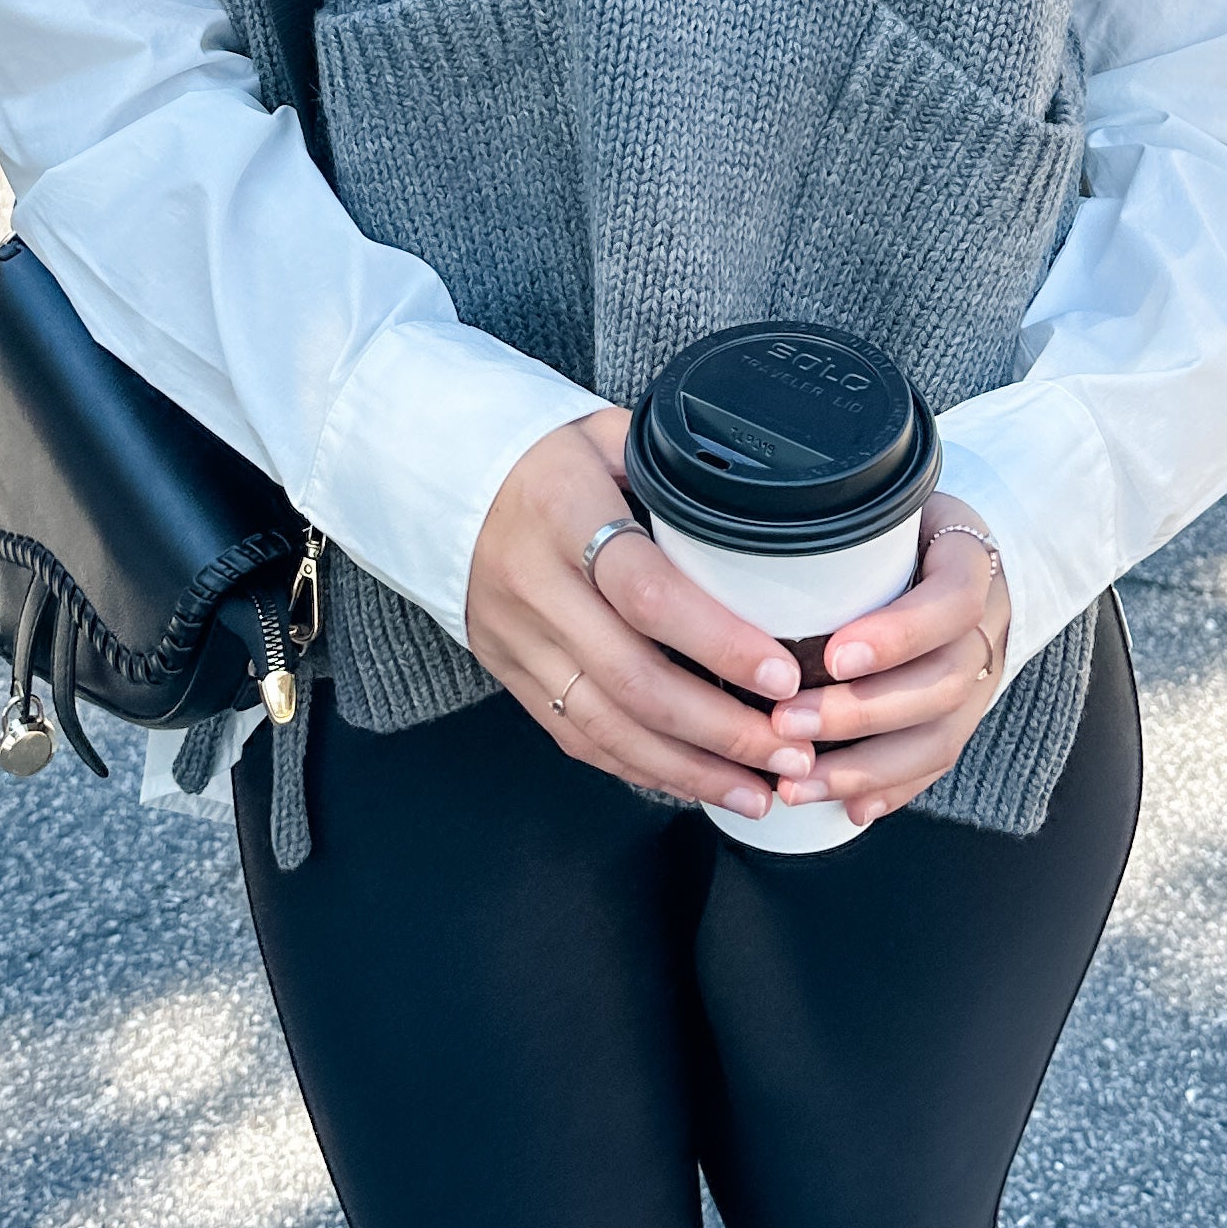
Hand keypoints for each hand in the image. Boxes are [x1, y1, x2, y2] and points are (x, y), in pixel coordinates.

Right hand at [465, 410, 813, 820]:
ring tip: (757, 793)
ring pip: (604, 725)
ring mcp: (517, 638)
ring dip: (687, 768)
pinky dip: (639, 767)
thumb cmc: (544, 453)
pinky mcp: (509, 672)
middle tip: (786, 753)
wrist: (439, 477)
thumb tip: (766, 505)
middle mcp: (535, 585)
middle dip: (718, 729)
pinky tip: (692, 783)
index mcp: (565, 512)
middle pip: (631, 678)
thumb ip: (678, 470)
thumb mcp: (609, 435)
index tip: (778, 674)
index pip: (645, 591)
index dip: (716, 640)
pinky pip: (576, 735)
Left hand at [763, 495, 1011, 829]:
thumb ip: (842, 522)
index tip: (834, 654)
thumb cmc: (905, 527)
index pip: (950, 602)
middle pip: (942, 683)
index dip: (897, 635)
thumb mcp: (887, 506)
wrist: (958, 551)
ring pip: (941, 737)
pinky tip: (848, 809)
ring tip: (800, 782)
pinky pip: (937, 765)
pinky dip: (892, 790)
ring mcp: (981, 680)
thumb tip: (747, 539)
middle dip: (860, 712)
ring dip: (867, 768)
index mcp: (969, 564)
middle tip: (787, 723)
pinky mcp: (965, 718)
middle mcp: (985, 628)